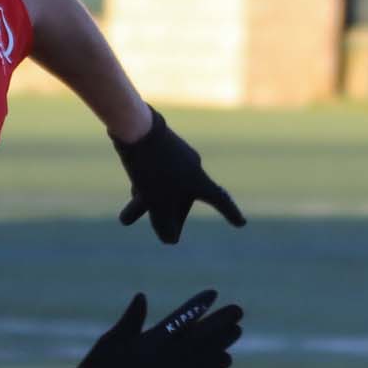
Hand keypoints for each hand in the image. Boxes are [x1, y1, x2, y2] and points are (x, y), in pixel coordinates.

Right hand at [58, 290, 244, 367]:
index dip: (198, 305)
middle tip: (237, 310)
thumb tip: (142, 296)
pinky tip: (226, 358)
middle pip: (201, 336)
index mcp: (149, 342)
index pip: (180, 318)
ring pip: (205, 357)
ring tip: (237, 330)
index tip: (213, 293)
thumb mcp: (111, 340)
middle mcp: (165, 359)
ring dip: (222, 342)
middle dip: (220, 322)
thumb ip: (131, 320)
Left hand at [115, 110, 246, 242]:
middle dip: (171, 217)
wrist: (135, 128)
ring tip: (127, 218)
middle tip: (163, 233)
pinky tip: (133, 189)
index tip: (240, 224)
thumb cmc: (151, 169)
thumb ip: (164, 225)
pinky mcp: (162, 148)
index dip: (230, 214)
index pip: (220, 201)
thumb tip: (170, 240)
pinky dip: (147, 186)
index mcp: (200, 181)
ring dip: (150, 203)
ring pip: (167, 187)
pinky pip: (159, 173)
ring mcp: (177, 156)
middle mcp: (193, 168)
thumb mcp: (156, 203)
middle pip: (185, 200)